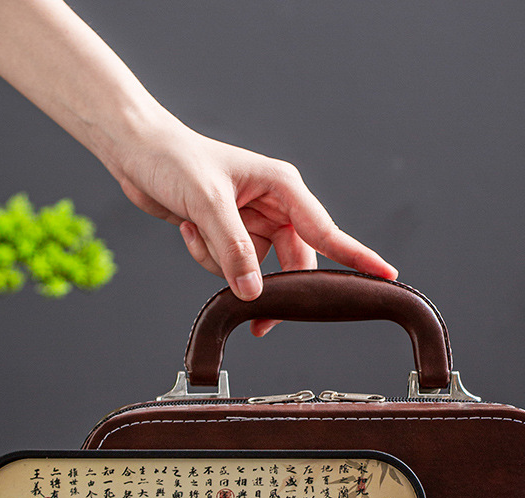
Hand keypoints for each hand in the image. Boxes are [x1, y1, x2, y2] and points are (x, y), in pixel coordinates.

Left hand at [117, 120, 397, 335]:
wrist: (137, 151)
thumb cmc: (174, 159)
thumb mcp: (206, 203)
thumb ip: (235, 249)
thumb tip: (256, 294)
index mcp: (282, 187)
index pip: (327, 231)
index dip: (358, 257)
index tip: (387, 276)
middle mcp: (275, 206)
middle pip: (293, 263)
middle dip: (271, 286)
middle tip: (259, 319)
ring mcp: (254, 222)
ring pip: (258, 269)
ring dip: (227, 265)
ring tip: (198, 232)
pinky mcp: (232, 233)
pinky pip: (232, 265)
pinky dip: (208, 257)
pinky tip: (189, 229)